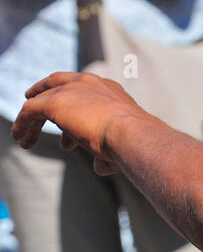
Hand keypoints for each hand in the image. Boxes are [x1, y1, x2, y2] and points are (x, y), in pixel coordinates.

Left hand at [12, 71, 143, 174]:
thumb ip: (106, 155)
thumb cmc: (134, 145)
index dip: (71, 99)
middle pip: (58, 84)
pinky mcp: (54, 102)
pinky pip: (30, 111)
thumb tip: (100, 167)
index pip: (84, 89)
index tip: (64, 118)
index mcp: (109, 91)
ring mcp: (71, 90)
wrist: (133, 136)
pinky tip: (19, 138)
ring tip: (23, 135)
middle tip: (36, 110)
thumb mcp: (121, 147)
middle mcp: (89, 84)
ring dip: (31, 119)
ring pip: (41, 100)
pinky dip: (22, 124)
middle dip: (45, 95)